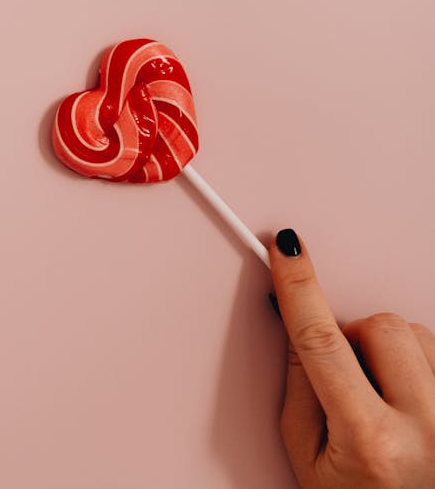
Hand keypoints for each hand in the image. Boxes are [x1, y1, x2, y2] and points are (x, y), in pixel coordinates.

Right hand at [271, 228, 434, 487]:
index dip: (300, 289)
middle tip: (345, 378)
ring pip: (415, 333)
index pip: (323, 343)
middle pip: (379, 327)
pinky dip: (419, 364)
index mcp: (371, 441)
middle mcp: (428, 428)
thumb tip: (294, 323)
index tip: (287, 250)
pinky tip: (410, 400)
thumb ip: (299, 387)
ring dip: (389, 352)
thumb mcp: (308, 458)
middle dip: (352, 338)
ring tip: (382, 397)